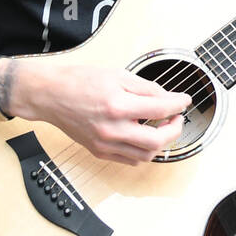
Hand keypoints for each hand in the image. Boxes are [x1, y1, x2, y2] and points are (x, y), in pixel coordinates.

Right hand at [9, 59, 190, 164]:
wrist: (50, 95)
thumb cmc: (79, 81)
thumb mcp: (117, 75)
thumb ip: (146, 88)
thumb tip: (168, 97)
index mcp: (117, 105)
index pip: (159, 110)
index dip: (178, 105)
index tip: (185, 101)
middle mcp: (111, 129)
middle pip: (157, 141)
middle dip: (174, 130)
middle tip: (177, 119)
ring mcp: (104, 144)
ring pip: (145, 155)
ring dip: (160, 143)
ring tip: (161, 127)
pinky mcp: (98, 152)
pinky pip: (130, 160)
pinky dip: (143, 151)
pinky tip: (144, 137)